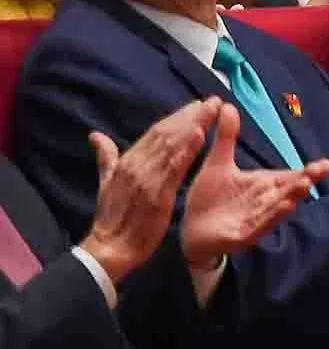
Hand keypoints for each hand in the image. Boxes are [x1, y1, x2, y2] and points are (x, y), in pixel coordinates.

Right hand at [81, 100, 219, 284]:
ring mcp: (147, 179)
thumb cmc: (112, 217)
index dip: (177, 117)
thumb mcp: (106, 182)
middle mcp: (137, 165)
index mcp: (127, 162)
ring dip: (195, 125)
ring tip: (213, 110)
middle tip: (213, 101)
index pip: (155, 132)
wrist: (110, 247)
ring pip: (172, 146)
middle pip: (167, 134)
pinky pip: (174, 168)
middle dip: (191, 115)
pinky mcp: (158, 194)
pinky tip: (201, 135)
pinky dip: (187, 150)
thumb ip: (106, 157)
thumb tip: (95, 135)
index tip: (196, 105)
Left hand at [178, 105, 328, 267]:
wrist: (190, 231)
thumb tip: (228, 105)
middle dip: (304, 182)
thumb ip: (226, 137)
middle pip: (289, 191)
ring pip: (277, 208)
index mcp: (264, 185)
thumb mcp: (218, 163)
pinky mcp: (241, 235)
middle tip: (319, 171)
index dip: (309, 171)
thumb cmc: (209, 197)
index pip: (290, 176)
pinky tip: (284, 208)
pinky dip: (271, 218)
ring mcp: (255, 219)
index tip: (326, 164)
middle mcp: (264, 202)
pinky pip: (259, 227)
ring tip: (304, 187)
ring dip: (291, 198)